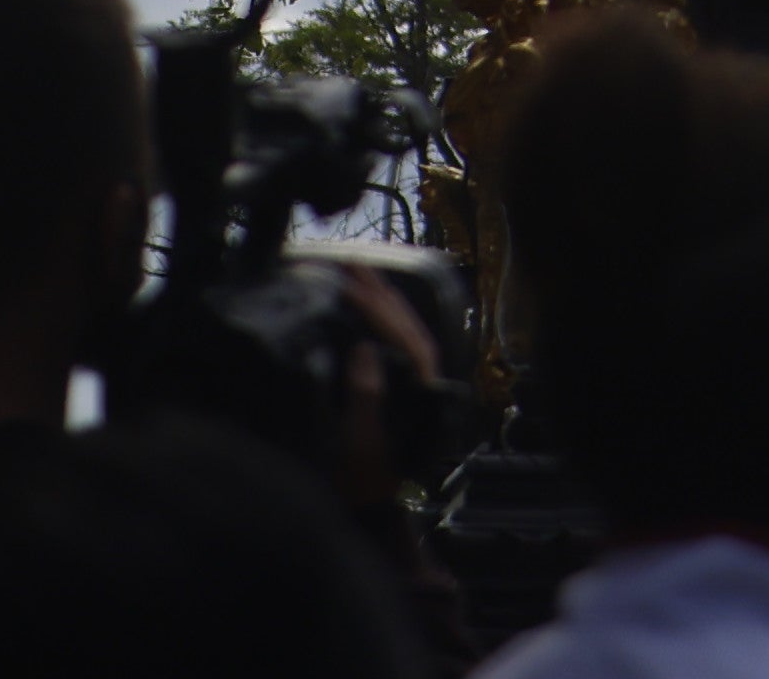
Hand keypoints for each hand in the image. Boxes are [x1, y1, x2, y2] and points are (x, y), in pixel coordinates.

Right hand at [324, 260, 441, 507]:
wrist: (366, 504)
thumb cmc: (361, 476)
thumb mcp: (359, 440)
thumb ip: (365, 395)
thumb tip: (364, 348)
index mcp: (417, 386)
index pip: (401, 334)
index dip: (375, 306)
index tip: (347, 283)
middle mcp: (421, 376)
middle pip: (404, 323)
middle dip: (379, 291)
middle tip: (350, 263)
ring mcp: (411, 378)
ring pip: (401, 328)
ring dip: (379, 299)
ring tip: (353, 273)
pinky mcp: (397, 384)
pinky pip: (391, 340)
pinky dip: (377, 319)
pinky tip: (359, 306)